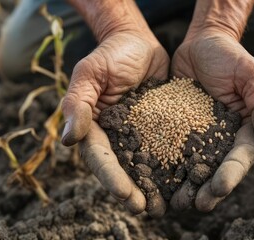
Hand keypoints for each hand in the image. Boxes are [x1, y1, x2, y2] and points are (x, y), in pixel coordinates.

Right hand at [61, 30, 169, 216]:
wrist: (138, 42)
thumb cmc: (110, 54)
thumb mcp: (90, 73)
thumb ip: (78, 103)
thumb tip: (67, 140)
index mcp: (94, 128)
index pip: (100, 158)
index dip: (111, 178)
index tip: (125, 195)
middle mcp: (116, 136)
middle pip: (122, 169)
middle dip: (133, 191)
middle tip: (147, 210)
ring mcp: (138, 134)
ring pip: (144, 165)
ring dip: (154, 186)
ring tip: (167, 205)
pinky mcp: (159, 128)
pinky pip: (165, 149)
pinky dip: (173, 165)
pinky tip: (185, 179)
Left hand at [170, 31, 253, 211]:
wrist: (201, 43)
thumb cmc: (230, 56)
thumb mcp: (251, 75)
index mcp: (245, 129)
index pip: (241, 157)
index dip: (231, 174)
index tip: (218, 187)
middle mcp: (223, 138)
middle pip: (217, 168)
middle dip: (208, 188)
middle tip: (197, 205)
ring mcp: (199, 136)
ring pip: (194, 166)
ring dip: (186, 185)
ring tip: (175, 203)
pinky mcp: (178, 129)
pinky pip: (172, 150)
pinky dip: (165, 165)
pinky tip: (154, 178)